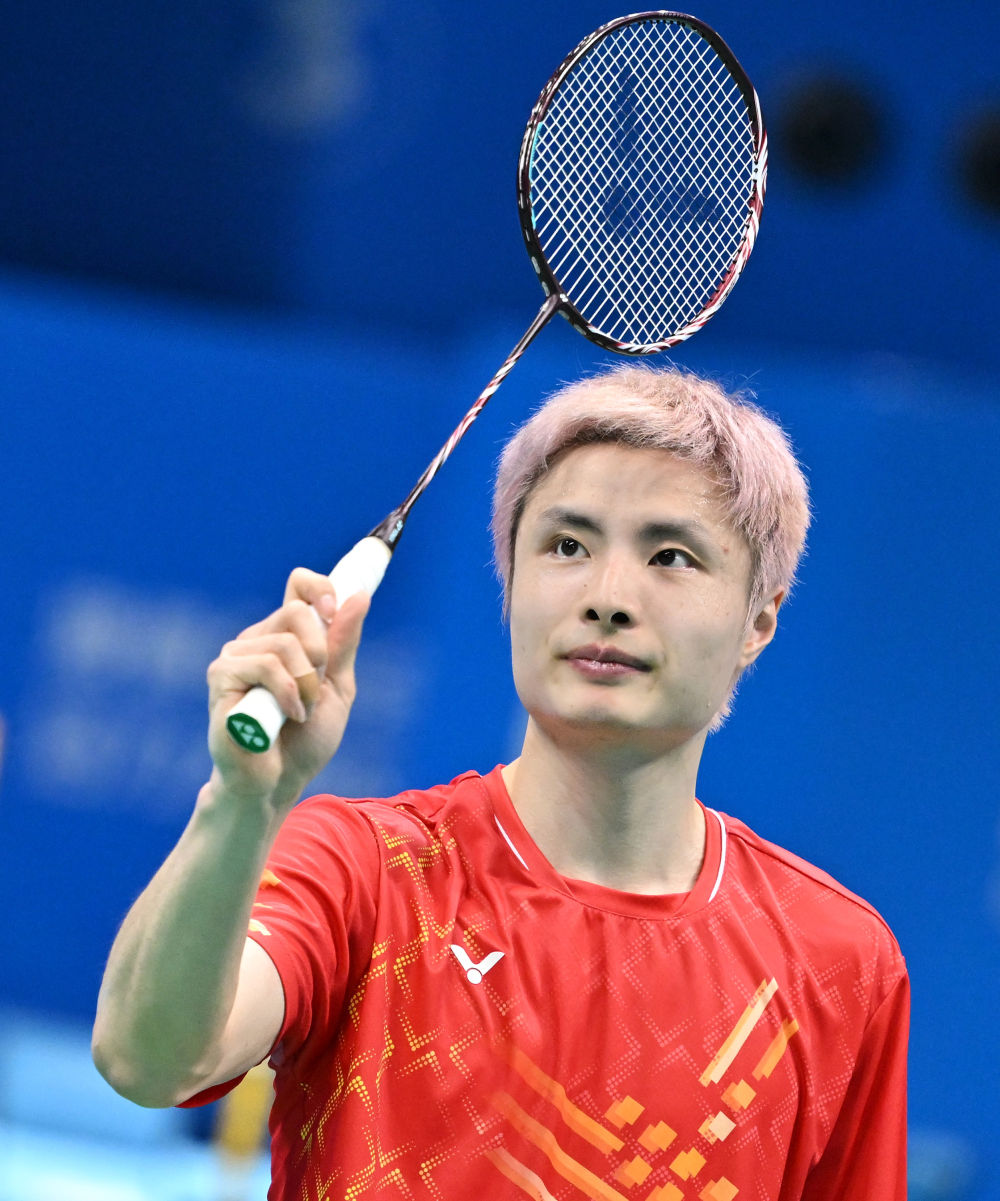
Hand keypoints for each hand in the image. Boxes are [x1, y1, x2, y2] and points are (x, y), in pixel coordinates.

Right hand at [206, 568, 369, 808]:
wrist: (277, 783)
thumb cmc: (304, 740)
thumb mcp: (337, 688)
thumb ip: (343, 645)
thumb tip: (359, 596)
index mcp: (285, 636)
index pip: (299, 585)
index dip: (321, 589)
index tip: (334, 613)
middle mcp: (257, 639)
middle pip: (297, 610)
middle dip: (321, 653)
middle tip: (317, 688)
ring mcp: (236, 656)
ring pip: (284, 642)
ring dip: (307, 683)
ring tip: (301, 711)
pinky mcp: (222, 677)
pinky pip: (266, 665)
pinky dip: (289, 693)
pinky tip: (287, 716)